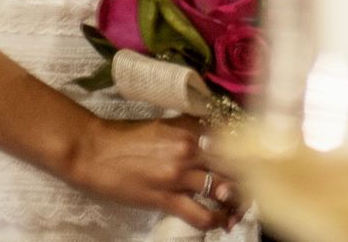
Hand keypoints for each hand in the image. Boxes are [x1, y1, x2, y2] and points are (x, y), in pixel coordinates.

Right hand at [68, 114, 243, 231]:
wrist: (94, 151)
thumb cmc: (124, 136)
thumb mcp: (161, 125)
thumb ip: (187, 130)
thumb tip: (211, 139)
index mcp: (187, 126)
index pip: (229, 137)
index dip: (245, 150)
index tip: (252, 159)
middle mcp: (188, 147)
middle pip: (231, 163)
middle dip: (247, 176)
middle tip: (253, 186)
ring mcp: (177, 174)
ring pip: (221, 189)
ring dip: (236, 201)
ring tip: (240, 208)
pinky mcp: (165, 197)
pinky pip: (201, 213)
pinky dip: (216, 220)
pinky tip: (222, 223)